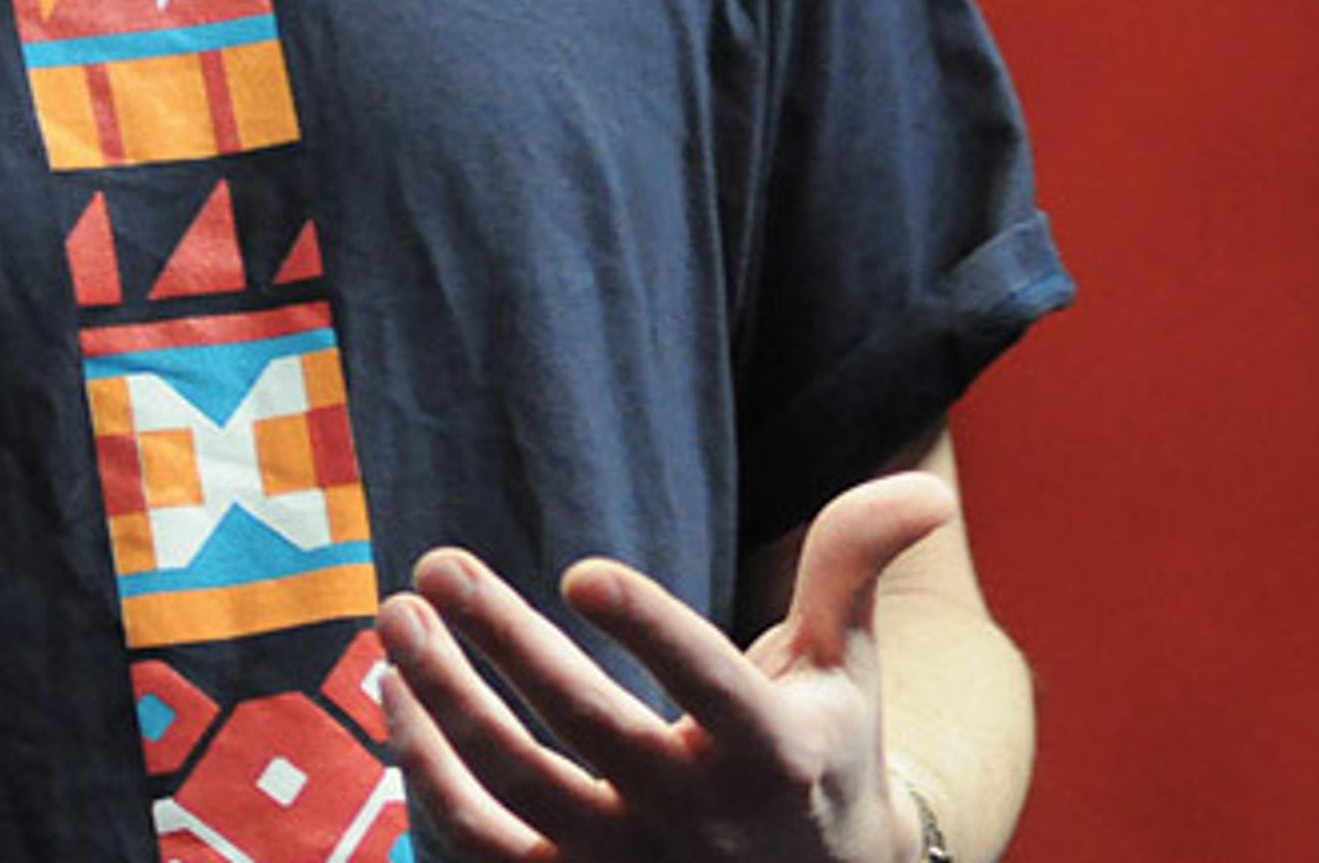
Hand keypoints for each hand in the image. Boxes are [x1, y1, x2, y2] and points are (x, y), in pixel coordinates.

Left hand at [374, 470, 956, 862]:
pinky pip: (478, 848)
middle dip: (502, 645)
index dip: (646, 629)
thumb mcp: (853, 666)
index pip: (707, 681)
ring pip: (511, 791)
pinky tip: (397, 699)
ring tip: (396, 619)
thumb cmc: (822, 751)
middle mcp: (695, 816)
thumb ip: (857, 565)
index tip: (581, 569)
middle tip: (437, 567)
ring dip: (442, 705)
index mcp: (774, 749)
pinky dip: (427, 779)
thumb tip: (922, 491)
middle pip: (582, 731)